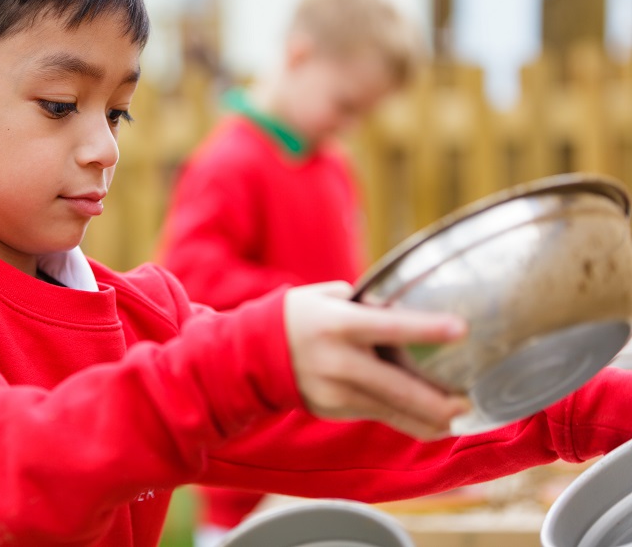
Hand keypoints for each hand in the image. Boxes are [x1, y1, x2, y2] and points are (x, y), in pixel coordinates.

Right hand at [284, 281, 469, 440]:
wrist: (255, 354)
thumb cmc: (302, 315)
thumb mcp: (332, 299)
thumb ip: (370, 309)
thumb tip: (412, 317)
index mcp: (339, 323)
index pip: (389, 327)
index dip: (426, 329)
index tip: (461, 330)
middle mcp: (338, 361)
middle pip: (396, 387)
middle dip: (436, 400)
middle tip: (467, 403)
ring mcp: (335, 391)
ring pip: (392, 410)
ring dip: (428, 417)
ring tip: (458, 417)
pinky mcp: (335, 410)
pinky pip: (378, 415)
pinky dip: (406, 419)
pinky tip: (430, 421)